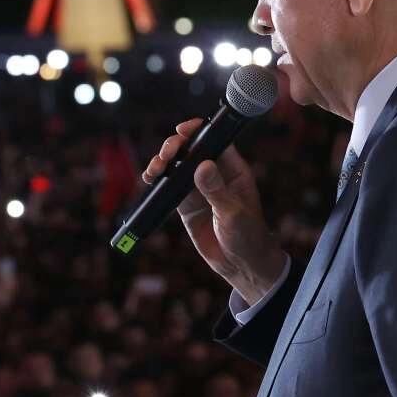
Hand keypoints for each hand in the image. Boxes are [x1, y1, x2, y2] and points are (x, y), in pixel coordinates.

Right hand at [143, 119, 285, 304]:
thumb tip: (203, 165)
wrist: (241, 265)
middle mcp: (214, 175)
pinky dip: (157, 180)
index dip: (198, 131)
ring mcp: (198, 189)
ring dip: (163, 162)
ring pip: (177, 165)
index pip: (215, 141)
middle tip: (166, 155)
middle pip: (191, 149)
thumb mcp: (232, 213)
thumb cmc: (248, 237)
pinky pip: (168, 186)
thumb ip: (216, 190)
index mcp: (233, 171)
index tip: (183, 130)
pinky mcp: (185, 204)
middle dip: (175, 146)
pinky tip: (149, 179)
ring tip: (154, 169)